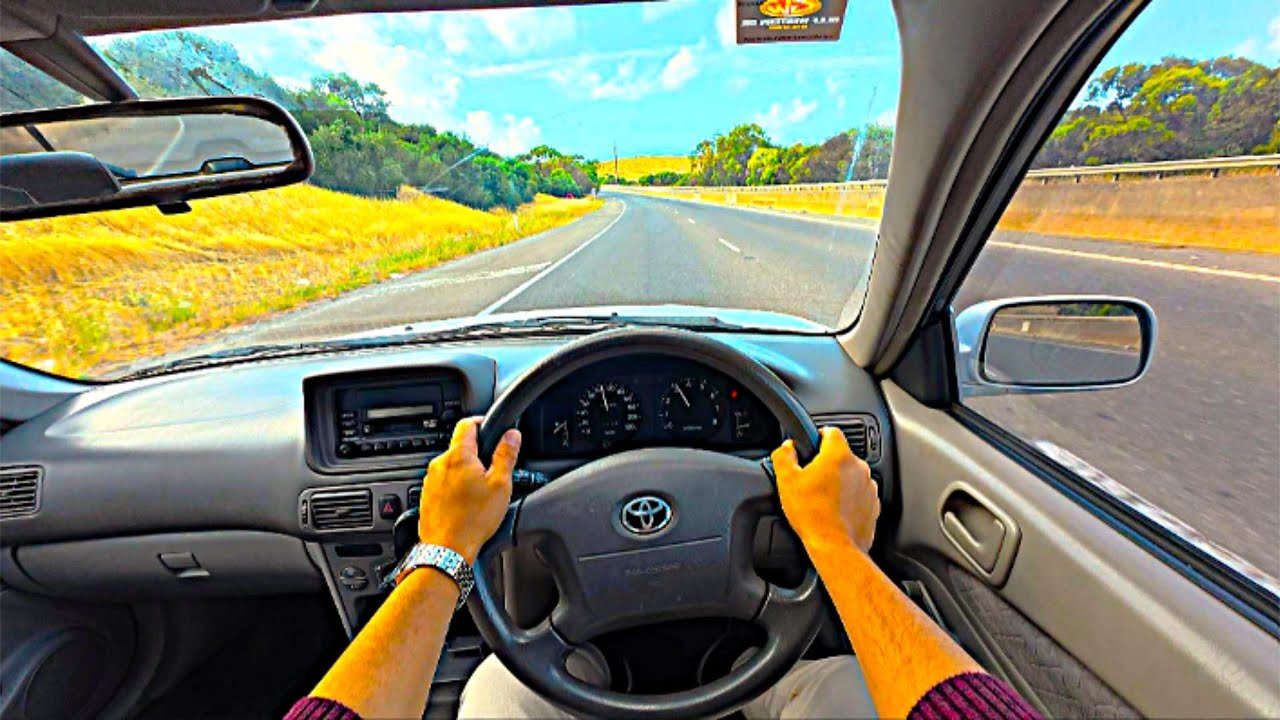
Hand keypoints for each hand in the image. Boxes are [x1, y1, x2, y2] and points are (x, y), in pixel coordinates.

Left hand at [417, 417, 519, 562]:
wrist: (448, 549)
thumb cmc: (473, 520)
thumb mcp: (500, 485)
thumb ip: (506, 455)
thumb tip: (512, 434)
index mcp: (458, 456)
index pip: (467, 424)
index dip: (481, 422)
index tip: (491, 428)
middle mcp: (440, 464)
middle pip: (460, 446)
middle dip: (477, 454)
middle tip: (493, 470)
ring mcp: (431, 480)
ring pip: (452, 466)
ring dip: (465, 472)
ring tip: (480, 493)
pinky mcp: (427, 495)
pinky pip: (443, 482)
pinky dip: (455, 487)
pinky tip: (466, 504)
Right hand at [771, 427, 878, 553]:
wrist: (835, 546)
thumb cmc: (813, 515)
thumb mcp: (786, 481)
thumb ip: (784, 456)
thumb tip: (787, 447)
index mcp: (838, 455)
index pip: (831, 431)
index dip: (818, 436)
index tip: (811, 447)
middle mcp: (859, 467)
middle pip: (840, 455)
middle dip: (826, 464)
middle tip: (811, 480)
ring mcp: (869, 486)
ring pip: (851, 475)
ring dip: (839, 482)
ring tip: (822, 498)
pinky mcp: (873, 504)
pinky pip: (859, 494)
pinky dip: (849, 498)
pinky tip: (834, 510)